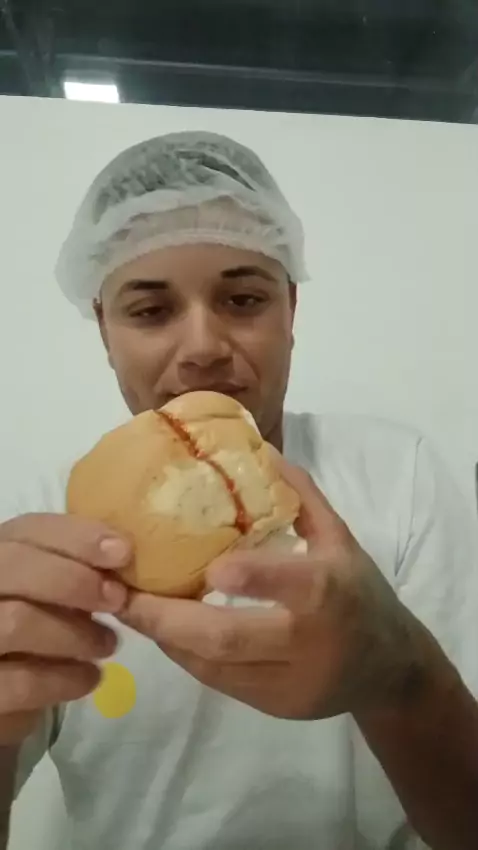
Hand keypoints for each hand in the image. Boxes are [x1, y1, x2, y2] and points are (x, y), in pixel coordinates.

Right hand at [0, 513, 130, 744]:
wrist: (7, 691)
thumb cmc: (35, 633)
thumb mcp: (47, 590)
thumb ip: (72, 568)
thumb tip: (122, 554)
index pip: (28, 529)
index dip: (76, 536)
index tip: (123, 551)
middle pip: (15, 566)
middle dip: (74, 580)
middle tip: (117, 598)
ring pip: (17, 622)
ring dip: (77, 633)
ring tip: (107, 644)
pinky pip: (24, 681)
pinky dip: (66, 678)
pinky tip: (90, 678)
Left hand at [120, 459, 423, 719]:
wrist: (389, 669)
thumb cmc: (361, 592)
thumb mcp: (341, 538)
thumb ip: (303, 498)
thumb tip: (259, 451)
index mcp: (331, 592)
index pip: (294, 586)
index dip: (253, 578)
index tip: (208, 568)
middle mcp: (309, 643)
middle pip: (231, 639)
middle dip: (168, 619)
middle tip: (121, 594)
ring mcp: (289, 683)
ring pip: (214, 667)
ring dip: (166, 637)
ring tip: (127, 609)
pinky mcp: (274, 707)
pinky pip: (219, 683)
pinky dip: (185, 656)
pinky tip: (162, 631)